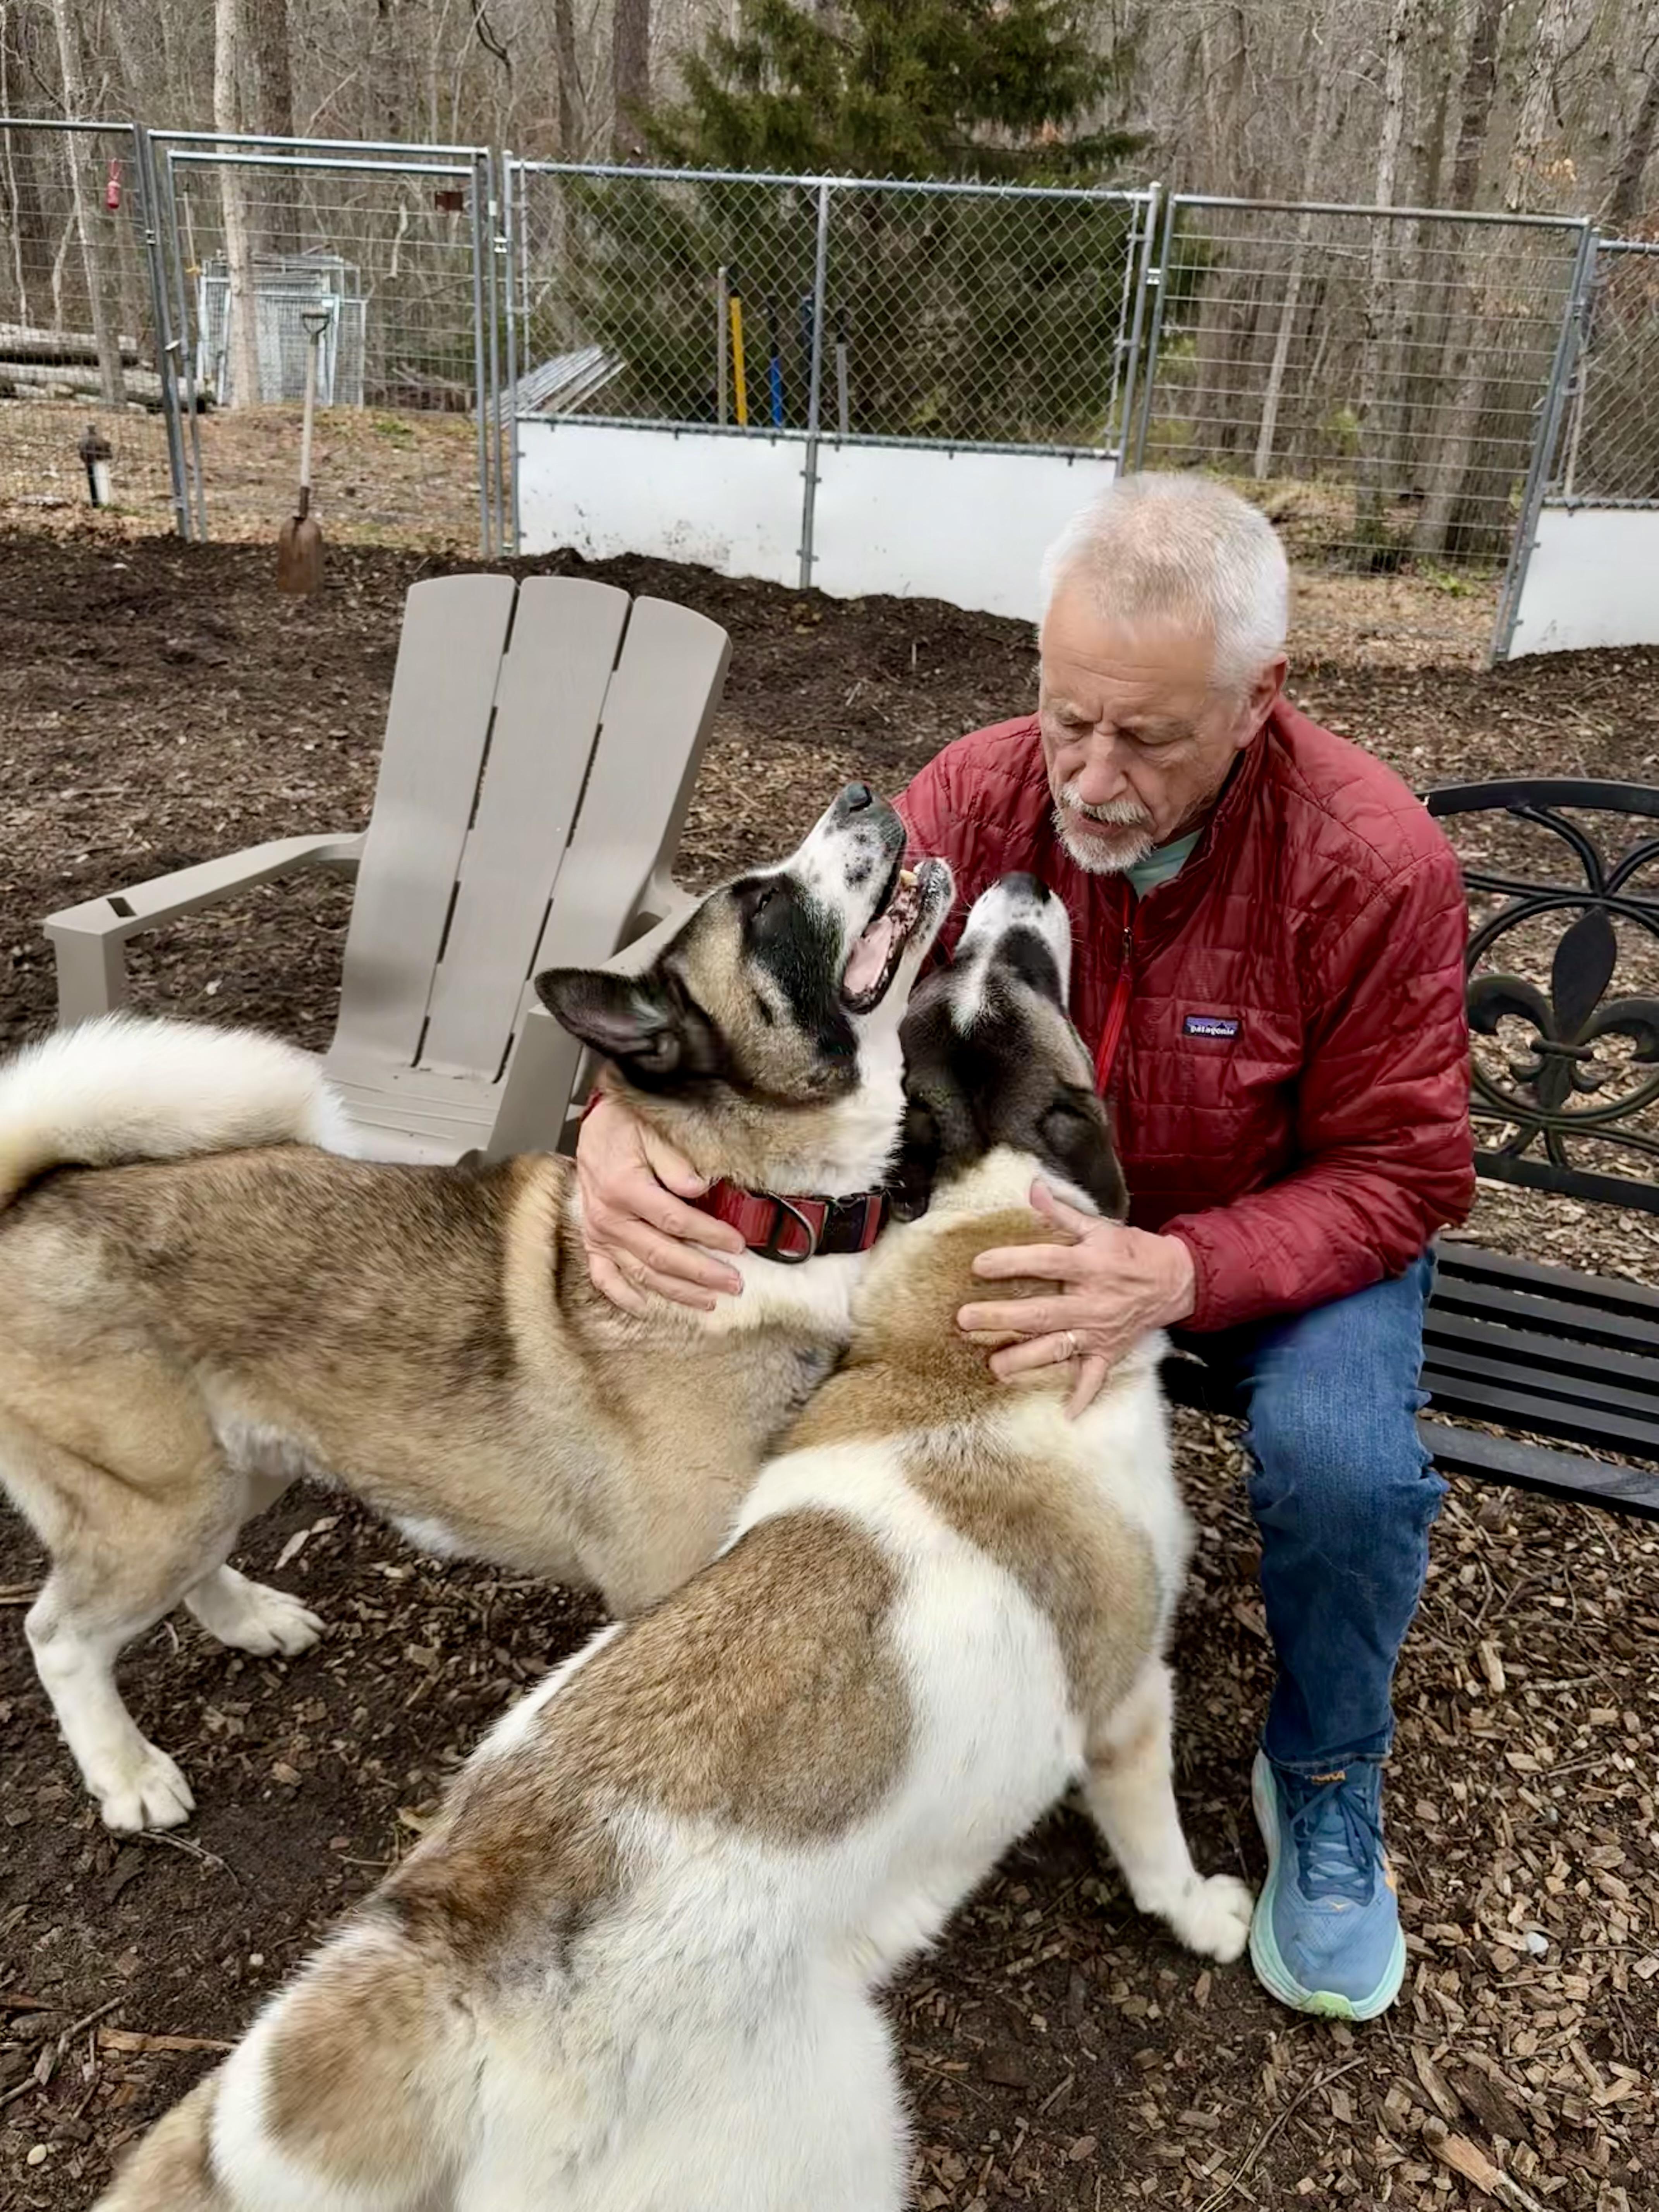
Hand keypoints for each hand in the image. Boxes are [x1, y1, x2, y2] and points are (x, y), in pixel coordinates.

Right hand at [575, 1093, 744, 1315]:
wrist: (594, 1124)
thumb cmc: (626, 1126)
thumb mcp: (653, 1131)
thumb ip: (675, 1162)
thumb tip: (699, 1188)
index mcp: (624, 1188)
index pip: (676, 1221)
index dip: (709, 1235)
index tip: (738, 1244)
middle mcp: (609, 1217)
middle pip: (661, 1254)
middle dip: (701, 1272)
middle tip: (734, 1283)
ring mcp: (599, 1233)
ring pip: (640, 1272)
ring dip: (676, 1290)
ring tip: (708, 1301)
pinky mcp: (592, 1241)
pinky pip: (604, 1277)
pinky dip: (623, 1296)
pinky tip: (646, 1307)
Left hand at [956, 1180, 1195, 1416]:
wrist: (1174, 1280)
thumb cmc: (1131, 1250)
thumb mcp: (1099, 1226)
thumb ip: (1062, 1212)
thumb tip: (1032, 1187)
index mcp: (1088, 1266)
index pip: (1045, 1262)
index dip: (1012, 1262)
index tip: (978, 1265)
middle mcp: (1091, 1302)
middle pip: (1041, 1312)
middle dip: (1001, 1318)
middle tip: (965, 1319)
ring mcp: (1099, 1331)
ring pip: (1057, 1348)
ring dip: (1025, 1359)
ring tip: (994, 1366)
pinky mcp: (1108, 1351)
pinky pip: (1095, 1378)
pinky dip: (1082, 1396)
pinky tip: (1065, 1414)